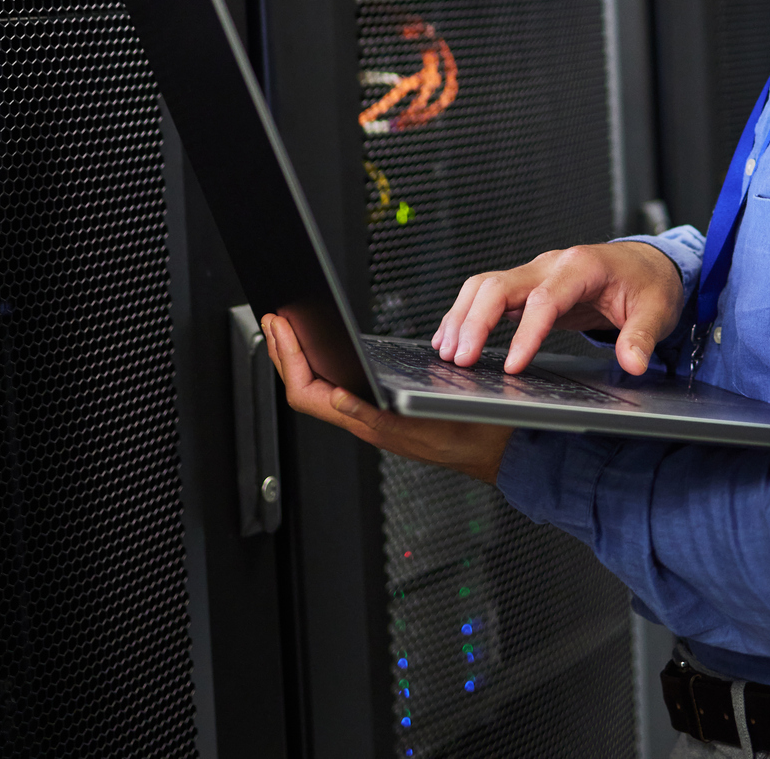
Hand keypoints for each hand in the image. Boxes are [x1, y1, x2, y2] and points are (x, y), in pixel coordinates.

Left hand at [261, 312, 512, 484]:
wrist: (495, 448)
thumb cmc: (469, 437)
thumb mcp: (425, 424)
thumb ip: (376, 417)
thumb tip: (336, 398)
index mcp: (367, 423)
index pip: (307, 392)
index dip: (289, 358)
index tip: (282, 327)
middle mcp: (362, 421)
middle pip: (306, 387)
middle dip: (284, 352)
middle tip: (274, 320)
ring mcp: (370, 416)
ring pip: (319, 388)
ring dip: (300, 357)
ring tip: (290, 330)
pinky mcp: (382, 411)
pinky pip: (339, 387)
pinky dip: (323, 365)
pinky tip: (324, 352)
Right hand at [432, 241, 685, 375]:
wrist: (646, 264)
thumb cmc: (649, 284)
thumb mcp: (657, 310)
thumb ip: (642, 336)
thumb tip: (633, 362)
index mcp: (582, 267)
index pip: (544, 299)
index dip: (526, 333)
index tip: (513, 366)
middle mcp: (551, 264)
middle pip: (499, 285)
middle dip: (475, 322)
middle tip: (461, 360)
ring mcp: (535, 272)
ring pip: (485, 286)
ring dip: (462, 317)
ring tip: (448, 353)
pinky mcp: (527, 285)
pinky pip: (488, 294)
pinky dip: (466, 314)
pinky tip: (452, 338)